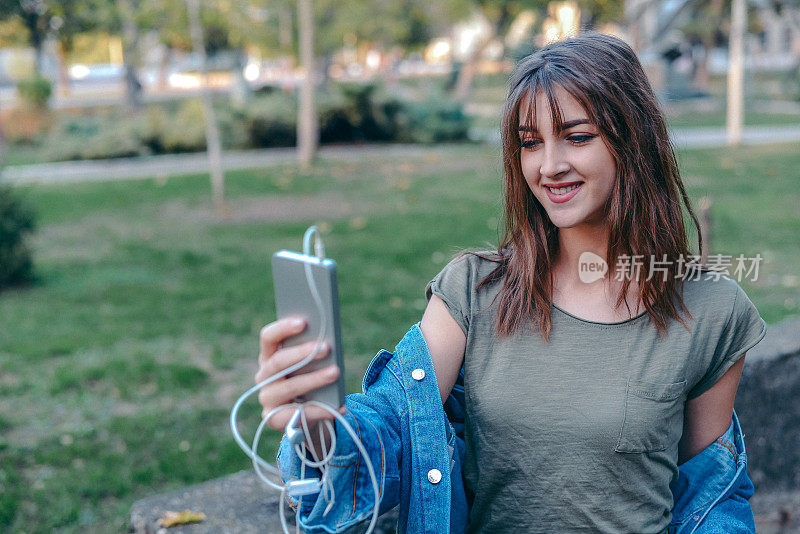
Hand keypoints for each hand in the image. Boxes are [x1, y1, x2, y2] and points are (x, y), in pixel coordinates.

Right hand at [255, 318, 344, 434]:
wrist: (306, 415)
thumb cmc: (308, 381)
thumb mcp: (309, 365)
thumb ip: (311, 352)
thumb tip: (327, 340)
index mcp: (268, 356)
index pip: (268, 338)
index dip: (283, 328)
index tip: (304, 322)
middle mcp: (264, 376)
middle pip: (278, 362)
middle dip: (303, 353)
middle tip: (326, 347)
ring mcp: (267, 398)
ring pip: (289, 387)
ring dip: (314, 379)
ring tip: (336, 372)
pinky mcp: (274, 419)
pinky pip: (298, 414)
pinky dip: (322, 410)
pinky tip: (341, 406)